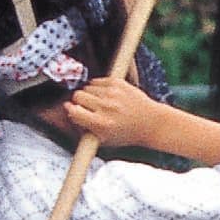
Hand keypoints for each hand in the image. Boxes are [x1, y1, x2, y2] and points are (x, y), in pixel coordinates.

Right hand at [60, 75, 180, 154]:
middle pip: (78, 95)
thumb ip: (84, 127)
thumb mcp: (104, 139)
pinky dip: (99, 87)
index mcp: (101, 123)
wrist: (152, 122)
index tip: (73, 110)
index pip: (73, 110)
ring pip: (87, 87)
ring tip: (101, 103)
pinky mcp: (119, 82)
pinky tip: (107, 96)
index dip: (71, 109)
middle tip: (89, 107)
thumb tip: (67, 111)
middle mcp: (107, 107)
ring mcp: (113, 93)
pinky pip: (97, 80)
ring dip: (90, 94)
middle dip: (80, 101)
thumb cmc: (127, 133)